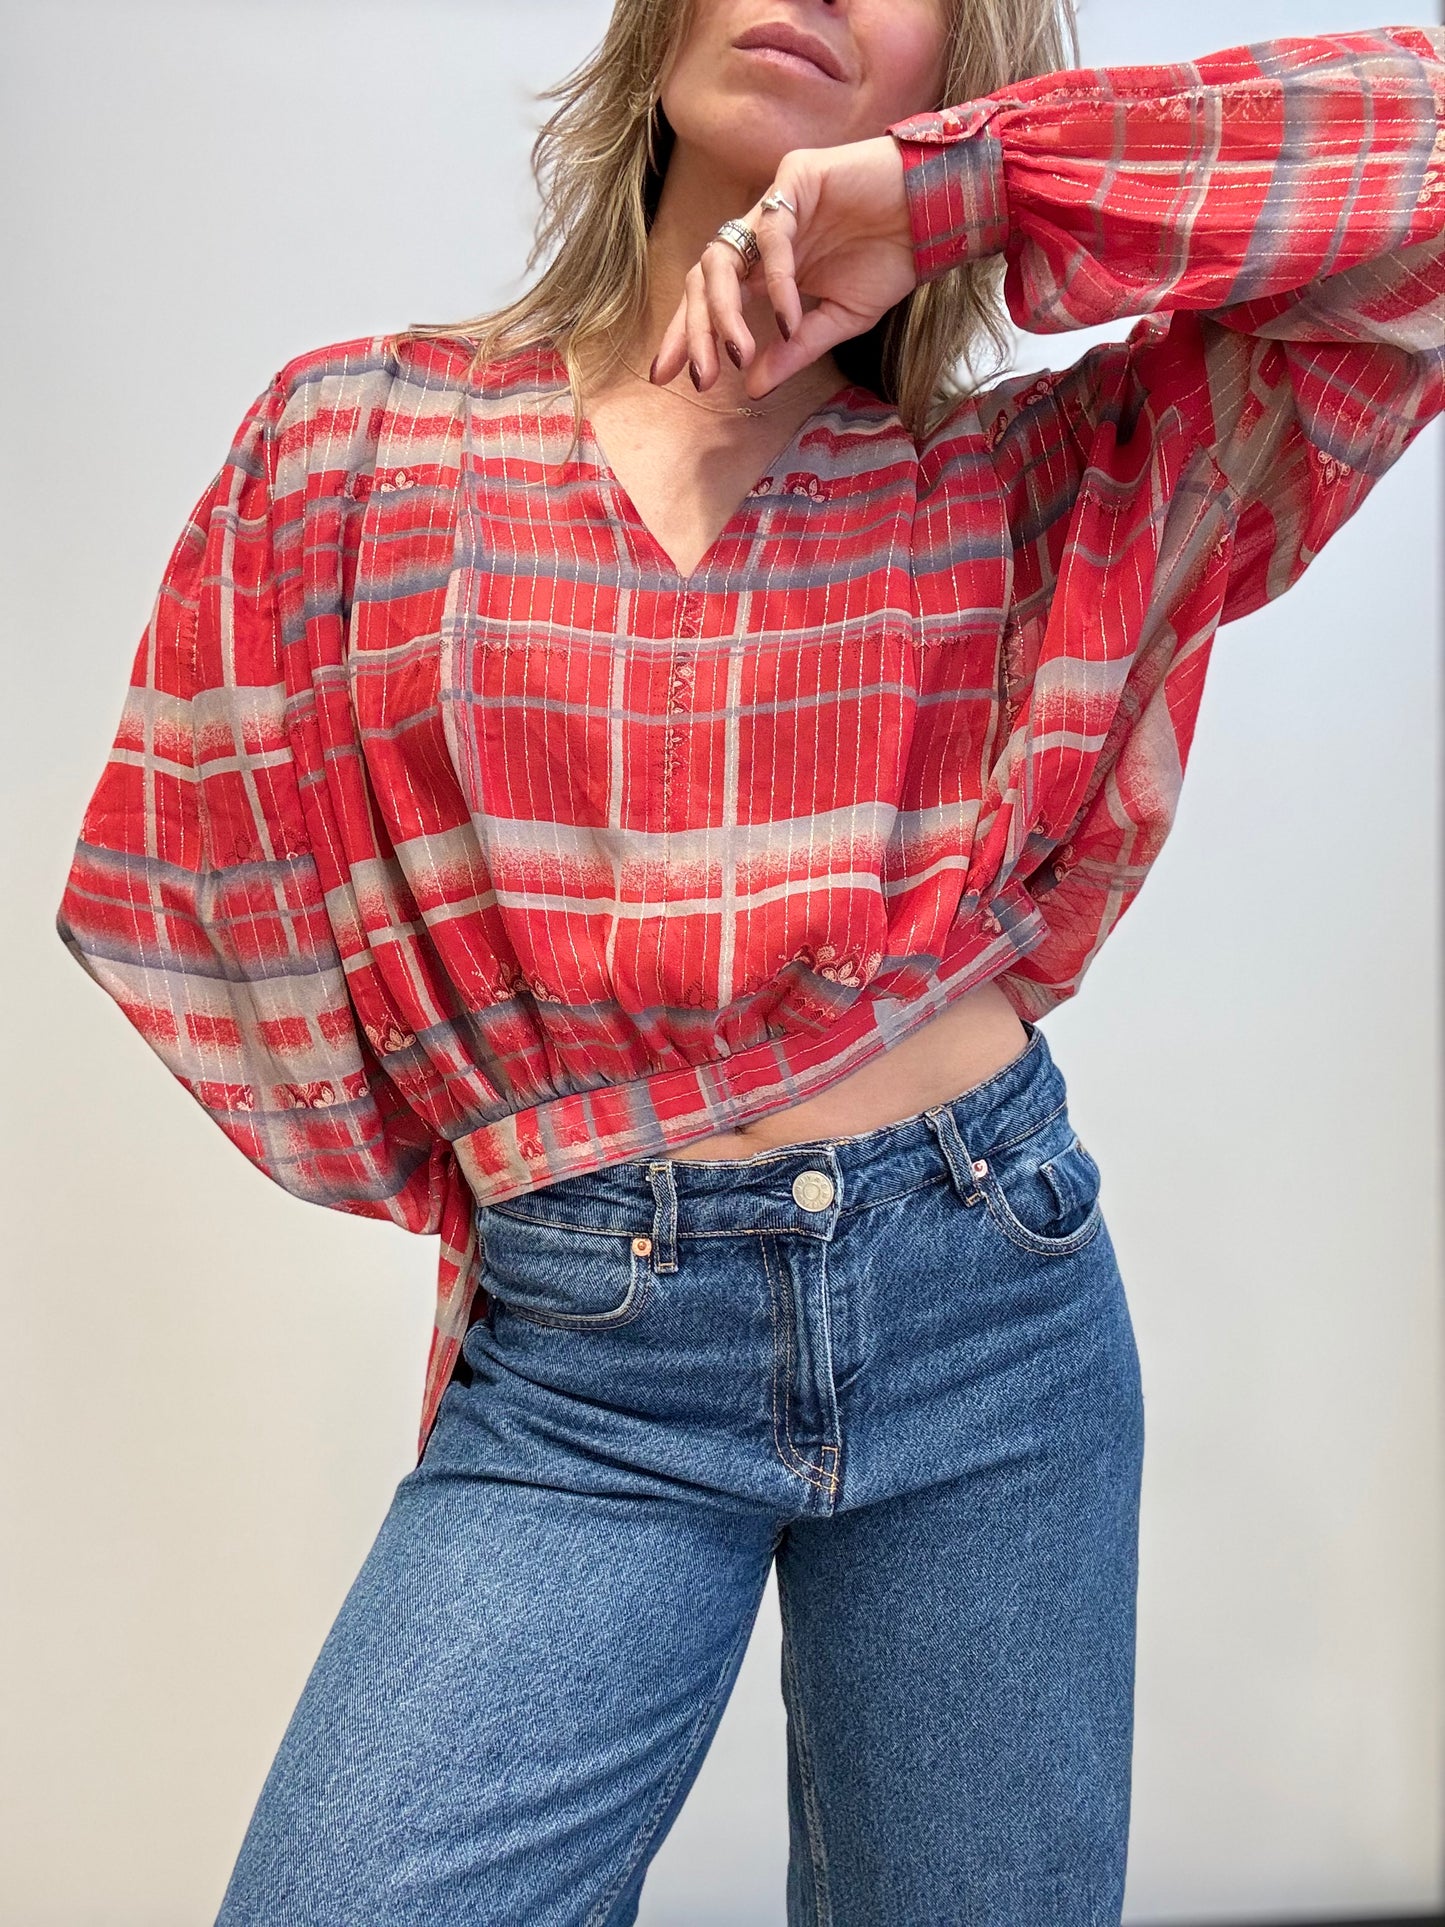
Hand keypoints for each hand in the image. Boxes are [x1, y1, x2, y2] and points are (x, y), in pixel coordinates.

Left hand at [651, 134, 917, 399]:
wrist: (939, 215)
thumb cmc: (891, 260)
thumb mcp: (838, 320)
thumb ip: (794, 350)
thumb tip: (750, 388)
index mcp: (767, 266)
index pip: (711, 298)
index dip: (687, 335)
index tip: (669, 378)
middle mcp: (762, 234)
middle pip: (703, 278)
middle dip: (694, 331)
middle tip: (699, 377)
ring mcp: (776, 203)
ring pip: (723, 255)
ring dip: (724, 311)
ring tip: (739, 353)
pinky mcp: (796, 178)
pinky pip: (771, 235)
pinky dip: (776, 282)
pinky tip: (790, 317)